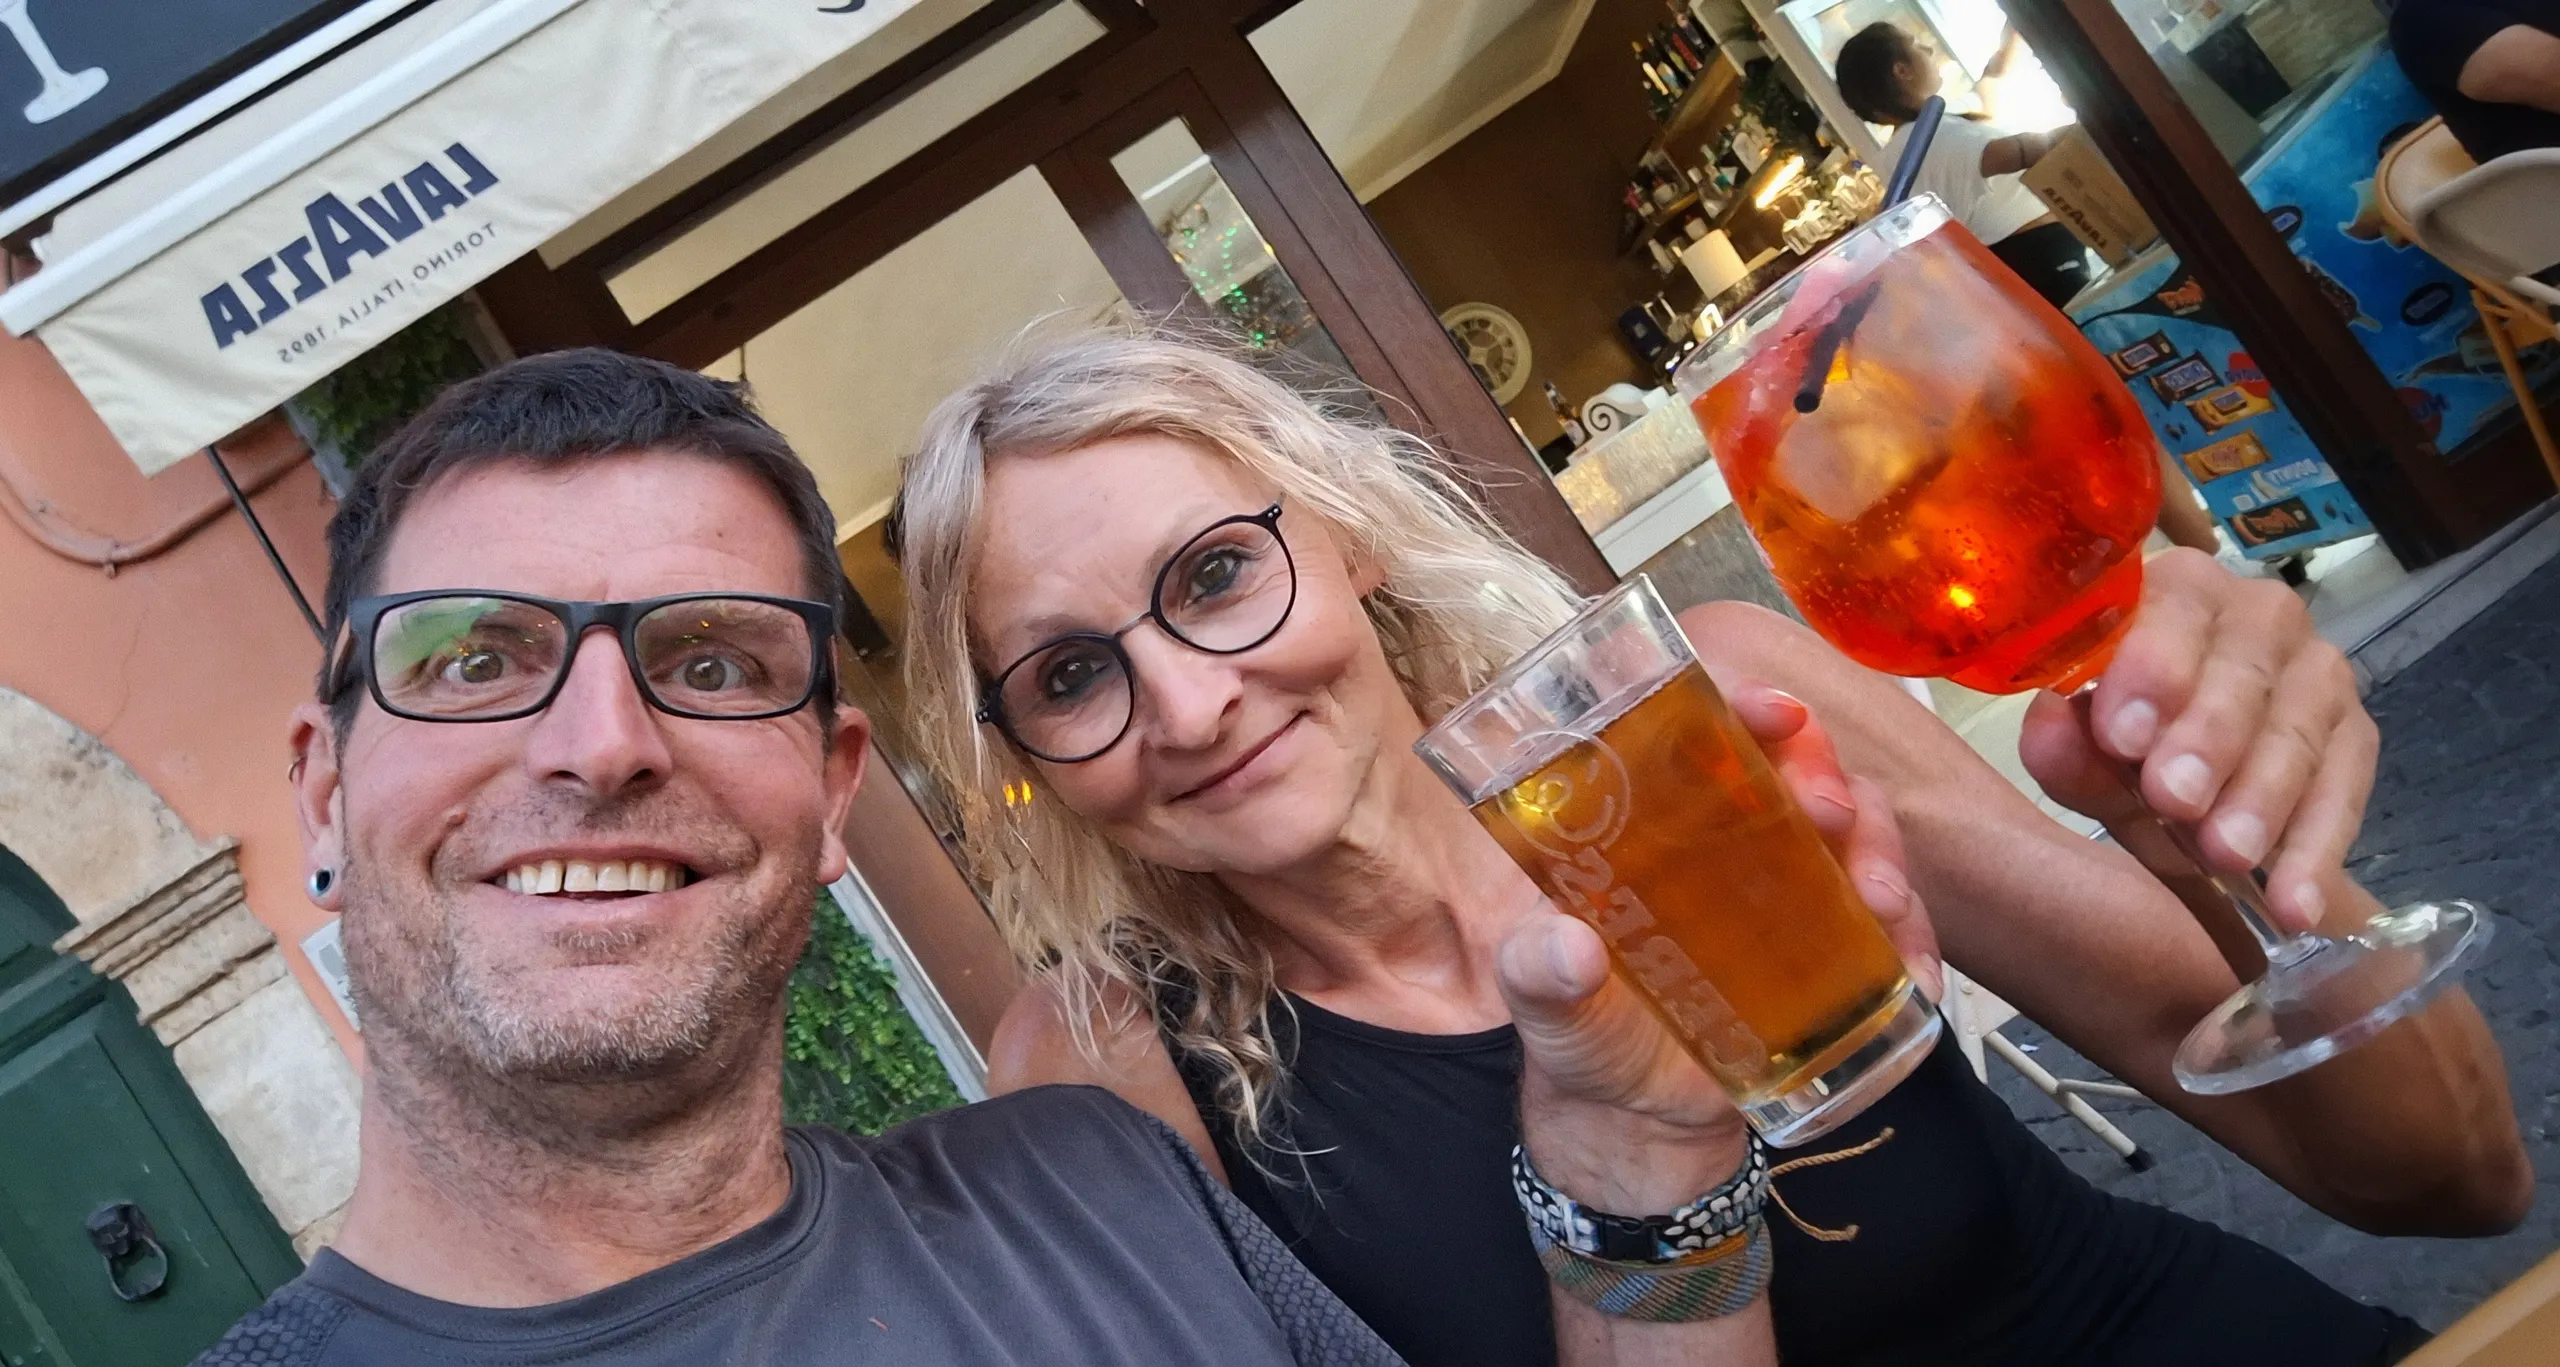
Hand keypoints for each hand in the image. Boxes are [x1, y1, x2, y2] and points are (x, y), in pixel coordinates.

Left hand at [1495, 679, 1934, 1209]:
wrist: (1644, 1123)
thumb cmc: (1586, 1036)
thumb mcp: (1548, 1005)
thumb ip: (1539, 975)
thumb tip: (1567, 947)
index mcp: (1649, 825)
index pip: (1700, 733)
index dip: (1743, 705)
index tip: (1777, 715)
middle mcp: (1726, 838)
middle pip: (1796, 767)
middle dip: (1828, 777)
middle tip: (1831, 817)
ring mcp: (1788, 889)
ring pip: (1859, 832)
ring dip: (1883, 853)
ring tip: (1883, 902)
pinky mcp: (1834, 947)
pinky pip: (1893, 923)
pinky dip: (1915, 941)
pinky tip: (1915, 976)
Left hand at [2018, 547, 2372, 933]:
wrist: (2198, 802)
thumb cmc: (2128, 750)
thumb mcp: (2086, 756)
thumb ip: (2065, 744)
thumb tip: (2051, 725)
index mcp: (2177, 594)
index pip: (2173, 605)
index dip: (2151, 667)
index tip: (2123, 737)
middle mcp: (2258, 615)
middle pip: (2246, 664)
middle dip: (2208, 736)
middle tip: (2173, 799)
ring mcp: (2317, 672)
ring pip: (2300, 725)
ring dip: (2262, 795)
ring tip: (2226, 856)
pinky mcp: (2356, 734)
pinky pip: (2347, 786)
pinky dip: (2317, 848)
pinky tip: (2294, 904)